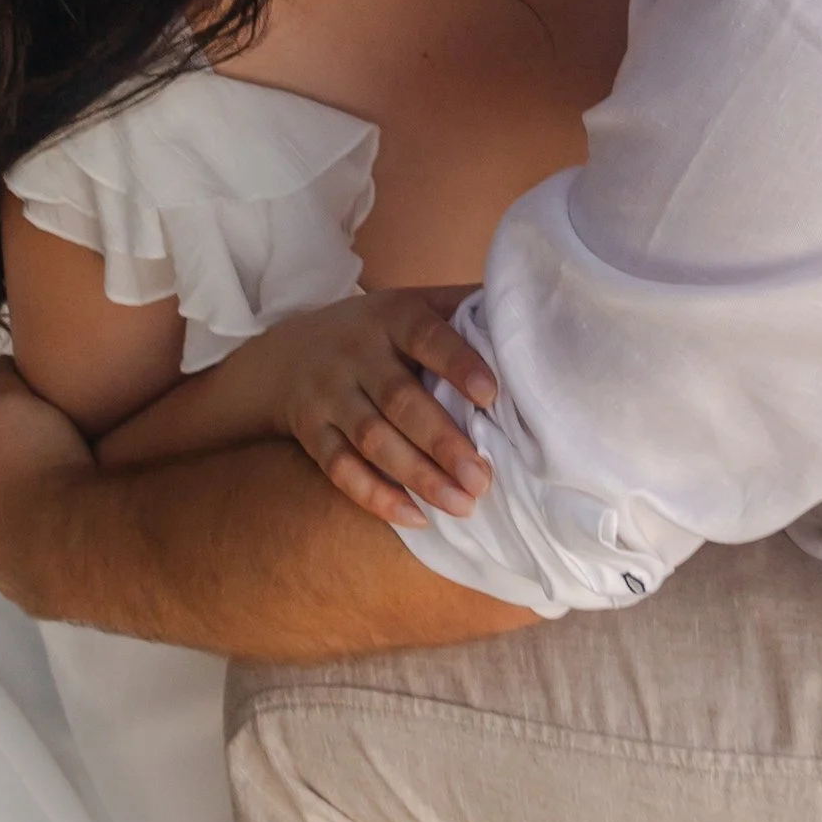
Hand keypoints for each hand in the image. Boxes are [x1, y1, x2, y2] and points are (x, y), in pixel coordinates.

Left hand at [0, 353, 95, 587]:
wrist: (77, 541)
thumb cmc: (37, 466)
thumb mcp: (11, 404)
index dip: (4, 436)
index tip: (36, 429)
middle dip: (17, 481)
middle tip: (58, 463)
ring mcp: (1, 571)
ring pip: (16, 533)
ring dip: (37, 518)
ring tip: (75, 500)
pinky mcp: (35, 596)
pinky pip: (44, 563)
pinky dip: (57, 549)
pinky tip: (82, 535)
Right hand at [259, 289, 498, 527]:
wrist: (288, 353)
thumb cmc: (377, 333)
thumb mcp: (413, 304)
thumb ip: (463, 309)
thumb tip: (533, 314)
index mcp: (393, 317)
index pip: (427, 337)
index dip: (458, 364)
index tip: (490, 396)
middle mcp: (356, 353)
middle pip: (400, 400)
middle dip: (443, 443)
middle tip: (482, 479)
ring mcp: (329, 394)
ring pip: (372, 439)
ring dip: (418, 476)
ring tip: (462, 505)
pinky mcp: (311, 430)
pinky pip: (340, 468)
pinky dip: (376, 496)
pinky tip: (416, 517)